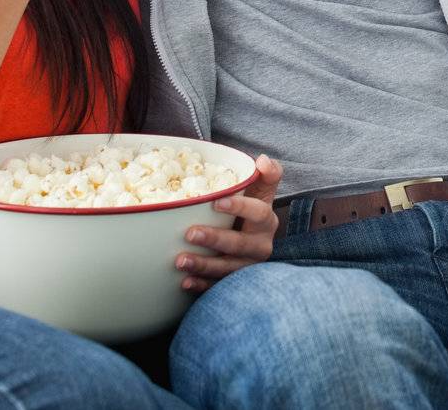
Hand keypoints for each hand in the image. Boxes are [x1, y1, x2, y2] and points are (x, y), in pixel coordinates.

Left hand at [176, 154, 282, 292]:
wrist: (249, 238)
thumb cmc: (249, 210)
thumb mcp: (260, 191)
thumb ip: (267, 173)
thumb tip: (263, 160)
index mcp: (267, 221)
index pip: (259, 213)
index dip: (240, 207)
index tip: (217, 202)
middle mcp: (261, 245)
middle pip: (240, 244)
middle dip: (215, 239)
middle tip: (189, 233)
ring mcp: (247, 266)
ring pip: (228, 269)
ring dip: (204, 265)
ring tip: (180, 261)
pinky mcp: (234, 282)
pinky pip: (218, 286)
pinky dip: (201, 286)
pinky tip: (184, 282)